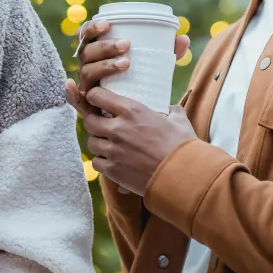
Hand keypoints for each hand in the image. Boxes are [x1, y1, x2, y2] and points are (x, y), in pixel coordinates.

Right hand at [63, 19, 189, 118]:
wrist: (142, 119)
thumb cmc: (144, 85)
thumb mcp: (154, 68)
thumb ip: (167, 54)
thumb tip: (183, 38)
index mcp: (98, 53)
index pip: (87, 35)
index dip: (92, 27)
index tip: (108, 24)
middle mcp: (88, 66)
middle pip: (87, 52)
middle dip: (105, 47)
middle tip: (127, 46)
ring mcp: (88, 85)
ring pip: (87, 72)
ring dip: (104, 65)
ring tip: (126, 64)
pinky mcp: (89, 105)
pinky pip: (77, 99)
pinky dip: (70, 93)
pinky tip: (69, 85)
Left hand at [83, 88, 197, 195]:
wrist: (184, 176)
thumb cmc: (183, 147)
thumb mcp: (179, 121)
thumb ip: (171, 111)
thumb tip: (171, 109)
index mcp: (132, 111)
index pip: (97, 95)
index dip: (95, 98)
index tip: (98, 102)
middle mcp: (118, 128)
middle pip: (89, 121)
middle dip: (95, 124)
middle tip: (105, 128)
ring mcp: (113, 150)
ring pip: (91, 143)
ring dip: (99, 144)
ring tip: (111, 147)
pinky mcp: (113, 170)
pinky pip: (96, 163)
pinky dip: (103, 163)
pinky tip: (114, 163)